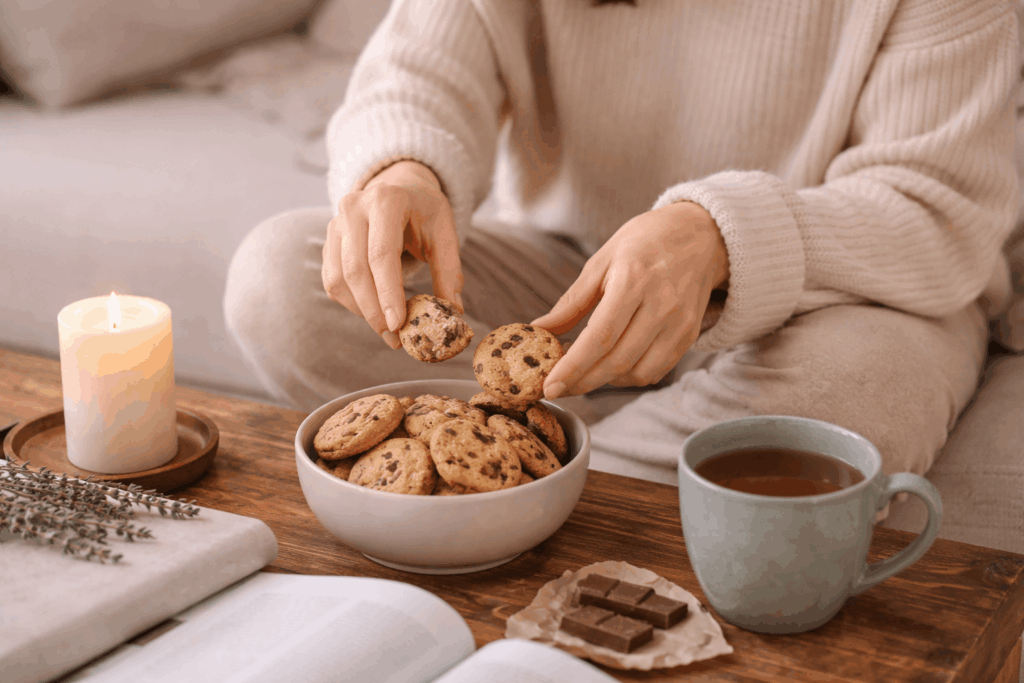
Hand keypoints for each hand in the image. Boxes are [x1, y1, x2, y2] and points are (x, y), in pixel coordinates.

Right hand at [322, 160, 464, 348]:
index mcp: (386, 200)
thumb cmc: (424, 212)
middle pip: (355, 269)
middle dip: (373, 309)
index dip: (388, 292)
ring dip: (361, 310)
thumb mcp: (444, 232)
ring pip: (338, 278)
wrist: (398, 188)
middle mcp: (353, 207)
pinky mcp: (328, 241)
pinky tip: (374, 312)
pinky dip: (351, 303)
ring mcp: (335, 223)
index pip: (382, 254)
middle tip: (394, 337)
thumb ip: (449, 270)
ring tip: (387, 330)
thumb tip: (454, 311)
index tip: (398, 324)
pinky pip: (331, 280)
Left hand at [531, 201, 728, 397]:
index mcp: (634, 280)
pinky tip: (611, 366)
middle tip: (557, 387)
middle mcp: (661, 305)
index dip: (573, 366)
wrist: (698, 235)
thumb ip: (572, 301)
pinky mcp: (689, 336)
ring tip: (583, 373)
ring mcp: (679, 323)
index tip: (549, 385)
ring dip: (605, 382)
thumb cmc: (644, 243)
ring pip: (638, 372)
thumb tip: (540, 329)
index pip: (600, 336)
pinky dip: (629, 377)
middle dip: (582, 381)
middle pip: (617, 360)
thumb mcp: (601, 260)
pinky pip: (656, 371)